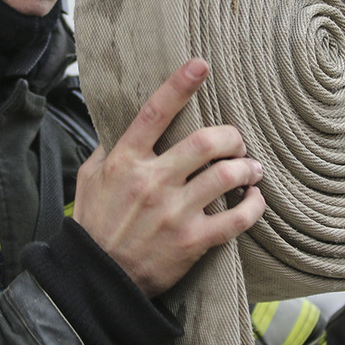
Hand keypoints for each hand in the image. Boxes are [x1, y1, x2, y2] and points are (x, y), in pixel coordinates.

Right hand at [72, 58, 265, 296]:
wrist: (98, 279)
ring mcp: (174, 212)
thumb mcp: (88, 178)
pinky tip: (255, 199)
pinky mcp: (192, 241)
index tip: (200, 65)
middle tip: (237, 141)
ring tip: (251, 168)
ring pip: (228, 176)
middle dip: (232, 136)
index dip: (179, 86)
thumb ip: (108, 147)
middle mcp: (152, 182)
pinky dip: (254, 206)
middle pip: (207, 142)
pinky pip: (237, 219)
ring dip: (248, 167)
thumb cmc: (95, 224)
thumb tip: (121, 119)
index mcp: (125, 161)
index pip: (154, 113)